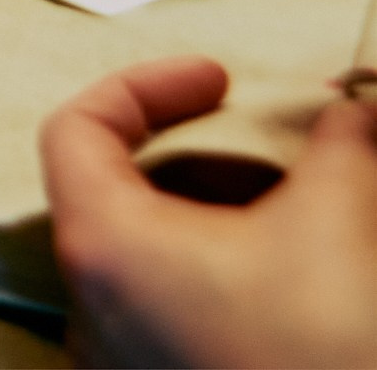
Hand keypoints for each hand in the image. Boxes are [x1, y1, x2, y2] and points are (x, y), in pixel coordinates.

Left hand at [41, 56, 376, 365]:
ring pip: (153, 258)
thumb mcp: (336, 222)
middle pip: (120, 194)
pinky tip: (298, 278)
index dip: (145, 87)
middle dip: (206, 161)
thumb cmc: (324, 347)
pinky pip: (170, 314)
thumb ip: (336, 148)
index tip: (220, 81)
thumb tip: (347, 113)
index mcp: (102, 244)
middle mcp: (88, 307)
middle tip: (282, 159)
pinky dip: (225, 278)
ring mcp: (116, 363)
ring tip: (305, 218)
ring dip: (224, 221)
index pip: (77, 129)